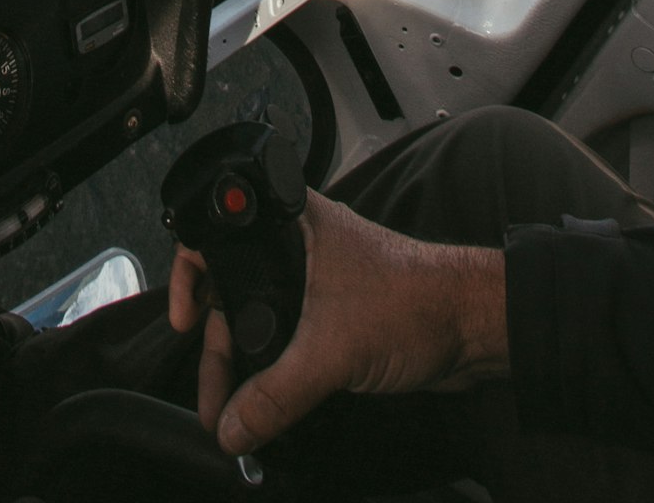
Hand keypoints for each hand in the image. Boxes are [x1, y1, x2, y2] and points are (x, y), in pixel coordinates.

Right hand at [167, 189, 507, 455]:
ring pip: (262, 320)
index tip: (182, 319)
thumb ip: (275, 396)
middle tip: (213, 397)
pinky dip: (273, 371)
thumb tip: (233, 428)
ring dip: (246, 367)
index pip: (220, 236)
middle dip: (220, 347)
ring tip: (233, 414)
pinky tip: (264, 404)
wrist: (472, 327)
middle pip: (236, 290)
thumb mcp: (332, 352)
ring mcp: (318, 280)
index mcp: (293, 225)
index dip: (191, 275)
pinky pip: (288, 340)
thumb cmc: (417, 299)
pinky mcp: (335, 314)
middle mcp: (301, 245)